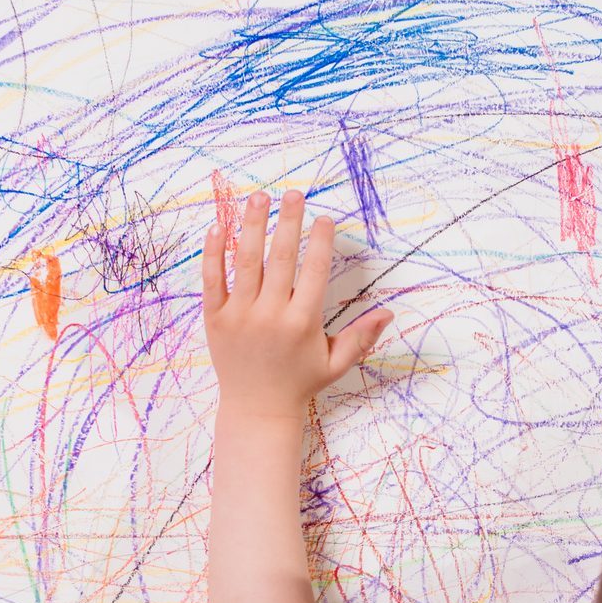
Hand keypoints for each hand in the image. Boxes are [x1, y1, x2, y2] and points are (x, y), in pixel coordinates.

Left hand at [202, 189, 392, 419]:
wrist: (256, 409)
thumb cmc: (299, 383)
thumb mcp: (335, 363)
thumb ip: (361, 337)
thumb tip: (389, 313)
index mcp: (302, 323)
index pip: (314, 272)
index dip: (320, 242)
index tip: (325, 218)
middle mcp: (271, 315)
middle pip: (281, 259)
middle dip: (289, 222)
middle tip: (294, 193)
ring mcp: (240, 316)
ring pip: (246, 262)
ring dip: (252, 226)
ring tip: (259, 197)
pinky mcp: (215, 320)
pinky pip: (212, 281)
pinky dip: (212, 254)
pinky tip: (217, 226)